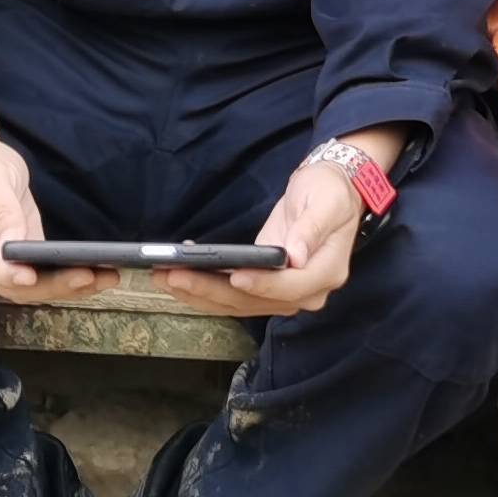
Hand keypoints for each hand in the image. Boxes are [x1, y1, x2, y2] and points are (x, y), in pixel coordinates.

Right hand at [0, 136, 106, 306]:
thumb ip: (2, 211)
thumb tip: (10, 245)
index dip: (11, 274)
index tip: (34, 275)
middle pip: (14, 285)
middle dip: (54, 284)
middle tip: (91, 276)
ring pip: (30, 290)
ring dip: (68, 288)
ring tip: (106, 277)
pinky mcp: (13, 269)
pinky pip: (38, 282)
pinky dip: (66, 282)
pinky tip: (96, 276)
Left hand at [157, 156, 370, 320]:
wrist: (332, 192)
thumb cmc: (329, 192)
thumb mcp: (325, 203)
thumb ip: (310, 230)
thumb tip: (296, 257)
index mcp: (325, 273)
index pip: (289, 287)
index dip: (261, 285)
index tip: (233, 276)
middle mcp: (305, 292)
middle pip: (254, 301)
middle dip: (211, 290)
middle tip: (174, 275)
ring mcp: (285, 294)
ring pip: (238, 303)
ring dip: (200, 293)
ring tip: (164, 276)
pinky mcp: (266, 287)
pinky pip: (235, 296)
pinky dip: (206, 288)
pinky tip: (180, 275)